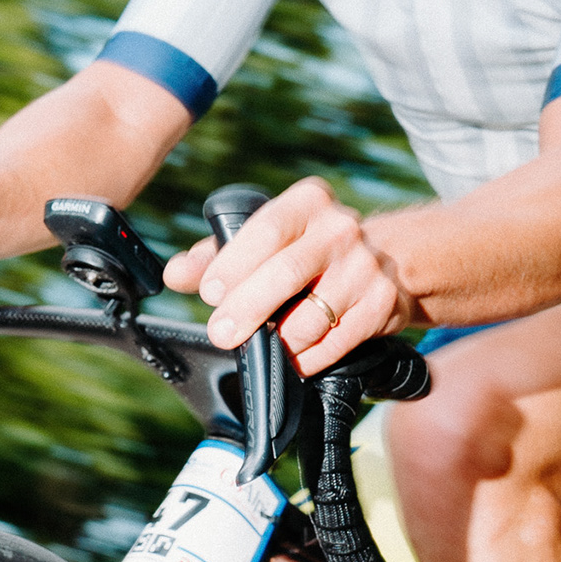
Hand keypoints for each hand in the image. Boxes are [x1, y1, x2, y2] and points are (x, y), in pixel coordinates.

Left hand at [163, 176, 416, 374]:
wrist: (386, 259)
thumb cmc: (304, 249)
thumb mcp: (263, 239)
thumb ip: (214, 255)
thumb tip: (174, 274)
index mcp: (308, 202)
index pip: (266, 230)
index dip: (233, 264)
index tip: (210, 293)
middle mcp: (341, 228)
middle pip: (287, 273)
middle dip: (247, 308)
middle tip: (221, 333)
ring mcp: (366, 266)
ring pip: (312, 316)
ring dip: (280, 340)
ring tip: (263, 346)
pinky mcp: (382, 304)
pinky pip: (337, 341)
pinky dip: (309, 357)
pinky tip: (293, 359)